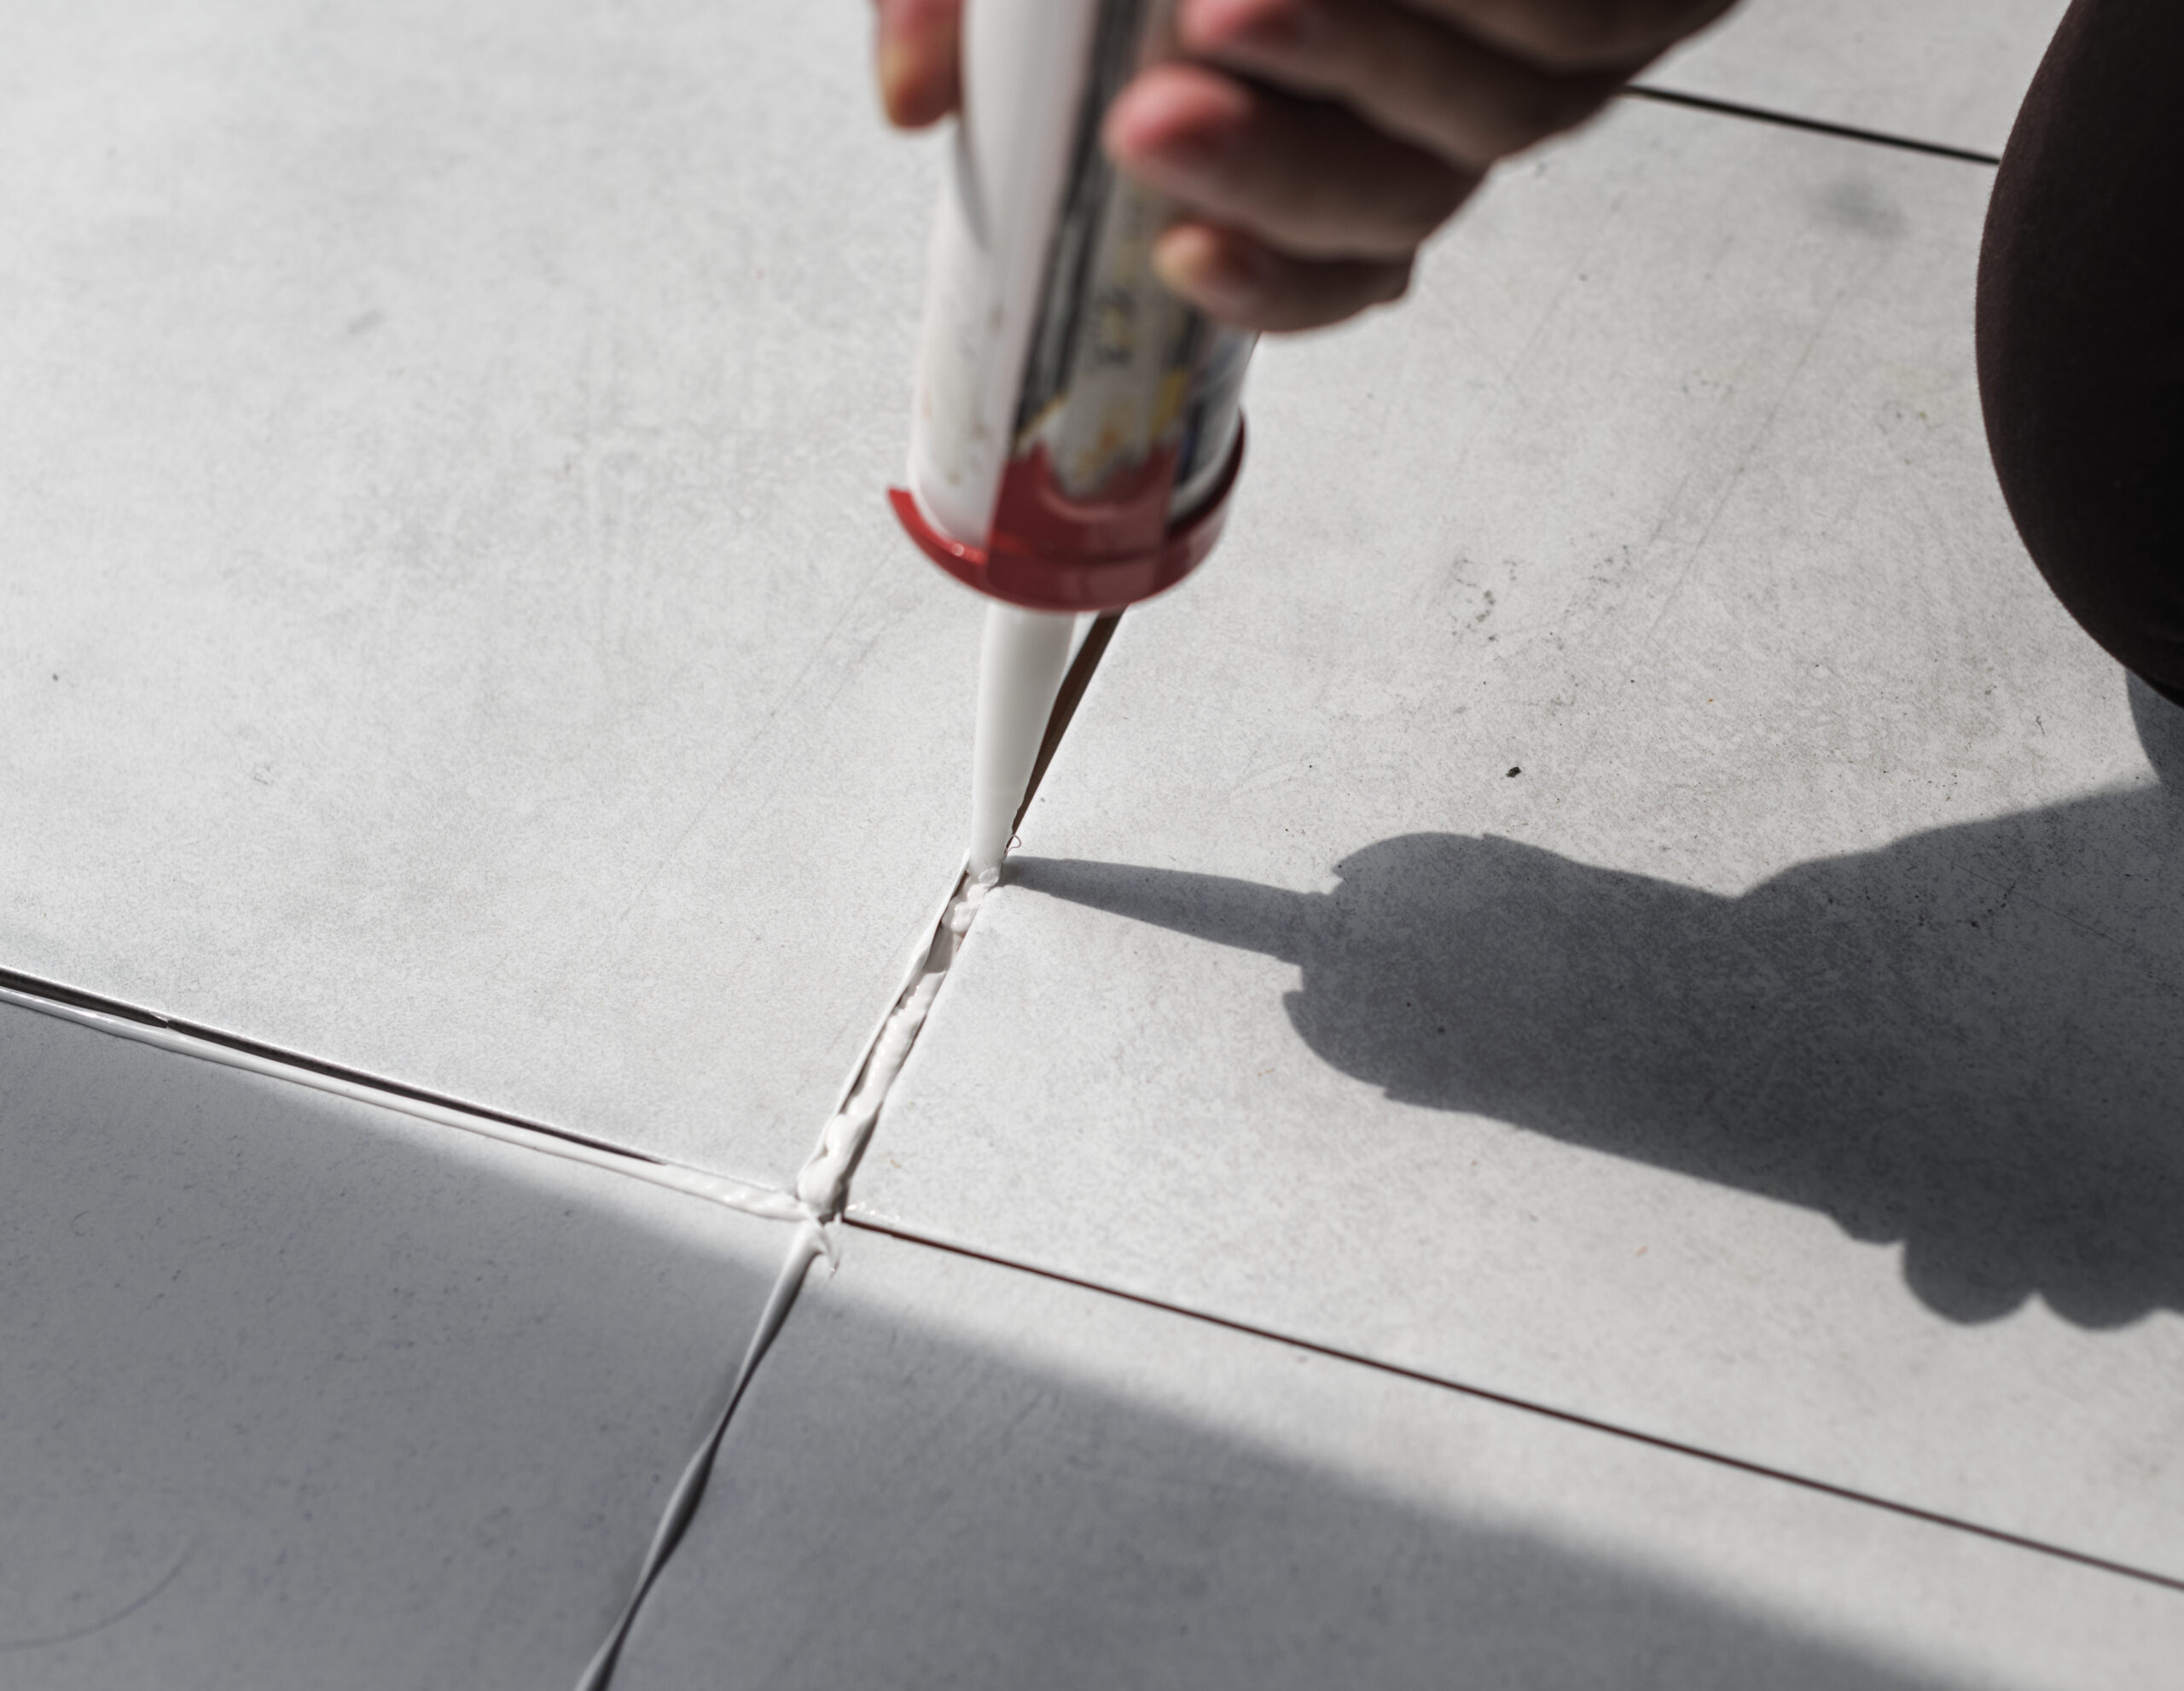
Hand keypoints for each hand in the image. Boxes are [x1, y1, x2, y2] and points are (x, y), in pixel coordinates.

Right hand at [873, 0, 1735, 330]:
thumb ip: (975, 3)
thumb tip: (909, 100)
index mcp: (1341, 114)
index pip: (1321, 266)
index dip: (1258, 288)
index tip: (1178, 259)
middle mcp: (1450, 101)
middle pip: (1390, 209)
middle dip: (1273, 175)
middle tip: (1158, 112)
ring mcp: (1560, 40)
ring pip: (1491, 119)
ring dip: (1360, 60)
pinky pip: (1578, 15)